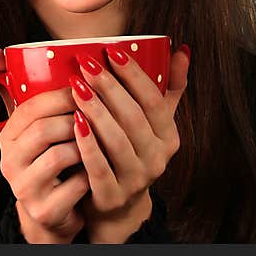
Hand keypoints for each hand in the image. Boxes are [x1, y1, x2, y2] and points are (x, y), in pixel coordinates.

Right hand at [0, 45, 88, 243]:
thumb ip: (16, 89)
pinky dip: (90, 174)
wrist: (52, 211)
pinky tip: (102, 166)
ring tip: (104, 136)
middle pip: (43, 130)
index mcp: (7, 135)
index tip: (87, 86)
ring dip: (85, 144)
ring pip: (58, 156)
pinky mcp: (45, 210)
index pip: (29, 107)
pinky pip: (73, 186)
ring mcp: (25, 188)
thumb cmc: (46, 158)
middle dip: (75, 116)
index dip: (60, 94)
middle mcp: (9, 161)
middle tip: (101, 109)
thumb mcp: (30, 125)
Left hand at [69, 44, 189, 242]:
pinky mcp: (112, 196)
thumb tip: (182, 49)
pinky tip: (74, 122)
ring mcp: (135, 180)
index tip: (111, 50)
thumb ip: (169, 88)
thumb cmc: (132, 152)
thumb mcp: (154, 123)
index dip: (134, 74)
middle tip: (86, 64)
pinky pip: (99, 167)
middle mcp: (157, 159)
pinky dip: (87, 144)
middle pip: (134, 118)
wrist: (117, 205)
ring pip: (117, 141)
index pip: (154, 100)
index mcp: (168, 137)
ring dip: (97, 111)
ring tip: (76, 87)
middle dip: (109, 87)